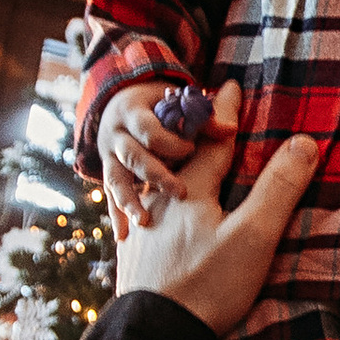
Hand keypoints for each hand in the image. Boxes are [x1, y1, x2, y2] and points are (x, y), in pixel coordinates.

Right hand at [98, 80, 205, 231]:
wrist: (124, 107)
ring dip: (130, 201)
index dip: (171, 142)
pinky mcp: (110, 175)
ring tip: (144, 221)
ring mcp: (109, 157)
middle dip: (156, 175)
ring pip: (116, 179)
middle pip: (132, 156)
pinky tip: (124, 237)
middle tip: (181, 193)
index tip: (191, 151)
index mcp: (132, 112)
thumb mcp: (178, 102)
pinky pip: (110, 196)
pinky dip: (117, 216)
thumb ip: (204, 117)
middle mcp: (116, 135)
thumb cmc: (162, 105)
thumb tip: (229, 130)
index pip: (149, 130)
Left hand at [113, 90, 316, 335]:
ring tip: (178, 154)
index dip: (226, 113)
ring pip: (156, 183)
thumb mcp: (254, 236)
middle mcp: (159, 201)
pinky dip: (152, 198)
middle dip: (192, 131)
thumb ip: (279, 188)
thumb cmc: (208, 286)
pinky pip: (141, 213)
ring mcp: (141, 229)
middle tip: (198, 109)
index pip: (213, 141)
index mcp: (189, 190)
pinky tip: (149, 209)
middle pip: (177, 156)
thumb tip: (305, 142)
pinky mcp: (132, 257)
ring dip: (170, 163)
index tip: (231, 85)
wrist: (155, 337)